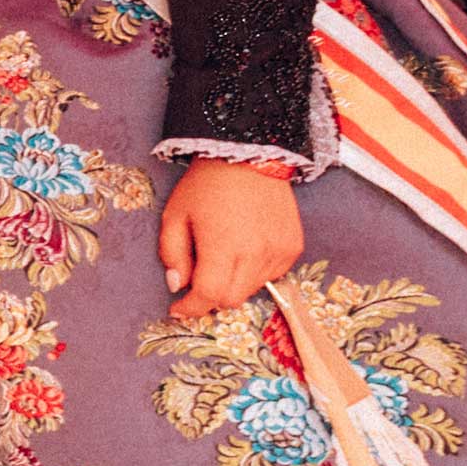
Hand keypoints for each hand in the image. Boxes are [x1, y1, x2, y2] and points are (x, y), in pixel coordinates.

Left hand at [158, 159, 301, 322]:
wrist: (249, 156)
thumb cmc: (206, 185)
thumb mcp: (175, 216)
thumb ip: (172, 254)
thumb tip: (177, 286)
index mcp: (223, 246)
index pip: (209, 296)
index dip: (190, 309)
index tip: (178, 309)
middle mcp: (256, 253)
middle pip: (231, 299)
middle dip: (210, 297)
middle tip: (198, 282)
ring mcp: (279, 251)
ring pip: (252, 289)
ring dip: (233, 284)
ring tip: (222, 256)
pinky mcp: (293, 247)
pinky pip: (272, 275)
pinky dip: (255, 272)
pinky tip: (244, 249)